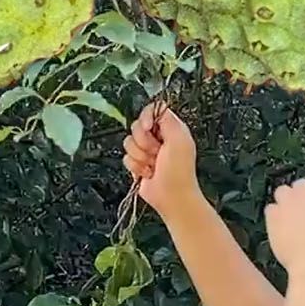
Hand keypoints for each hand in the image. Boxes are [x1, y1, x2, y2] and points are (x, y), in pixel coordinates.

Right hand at [121, 104, 201, 220]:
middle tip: (156, 152)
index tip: (148, 127)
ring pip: (128, 143)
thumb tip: (154, 110)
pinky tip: (147, 173)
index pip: (152, 111)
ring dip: (140, 156)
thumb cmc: (178, 170)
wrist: (171, 196)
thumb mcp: (178, 138)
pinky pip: (126, 158)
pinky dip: (136, 167)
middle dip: (144, 142)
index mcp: (170, 128)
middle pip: (136, 126)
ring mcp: (146, 151)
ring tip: (153, 165)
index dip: (146, 117)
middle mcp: (158, 138)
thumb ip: (167, 119)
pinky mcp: (137, 164)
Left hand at [264, 179, 304, 275]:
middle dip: (301, 197)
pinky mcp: (273, 213)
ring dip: (285, 203)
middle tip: (303, 214)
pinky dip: (274, 217)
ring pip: (283, 192)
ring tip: (289, 220)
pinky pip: (270, 209)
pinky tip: (280, 230)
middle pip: (301, 186)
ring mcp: (288, 201)